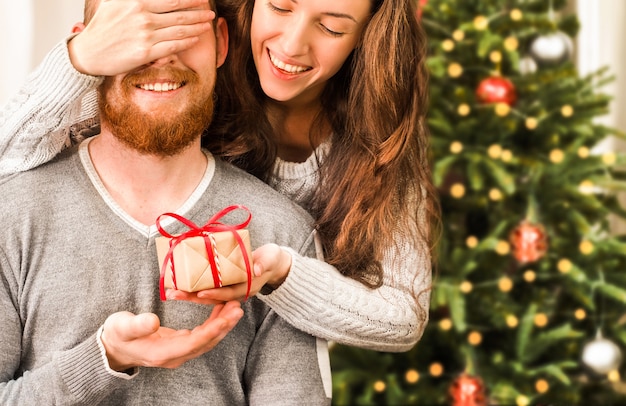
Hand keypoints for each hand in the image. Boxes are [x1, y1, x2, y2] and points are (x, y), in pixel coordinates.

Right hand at [69, 0, 215, 75]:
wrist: (89, 52)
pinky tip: (195, 38)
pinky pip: (173, 46)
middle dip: (198, 12)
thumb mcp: (114, 2)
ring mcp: (145, 35)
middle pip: (178, 13)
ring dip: (197, 26)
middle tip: (209, 11)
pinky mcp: (146, 52)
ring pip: (179, 30)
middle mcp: (142, 16)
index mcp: (136, 2)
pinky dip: (187, 41)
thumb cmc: (103, 27)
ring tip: (207, 23)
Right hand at [100, 300, 242, 370]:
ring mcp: (178, 352)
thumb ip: (137, 325)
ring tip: (235, 306)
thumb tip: (153, 321)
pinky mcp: (180, 344)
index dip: (212, 329)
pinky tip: (220, 309)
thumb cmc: (116, 335)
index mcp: (163, 353)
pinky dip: (213, 323)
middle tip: (238, 308)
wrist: (112, 348)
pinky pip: (202, 335)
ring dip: (222, 324)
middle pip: (206, 342)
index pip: (195, 342)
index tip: (227, 317)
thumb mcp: (122, 327)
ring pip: (206, 339)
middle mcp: (175, 355)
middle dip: (224, 326)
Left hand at [166, 244, 291, 303]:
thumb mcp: (271, 258)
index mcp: (247, 287)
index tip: (199, 293)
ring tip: (171, 291)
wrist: (275, 264)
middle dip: (193, 297)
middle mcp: (236, 292)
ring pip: (207, 295)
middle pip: (213, 298)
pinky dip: (194, 288)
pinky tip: (180, 284)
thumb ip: (264, 263)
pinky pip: (207, 288)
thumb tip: (256, 269)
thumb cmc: (272, 258)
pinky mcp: (225, 285)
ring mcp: (230, 289)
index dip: (214, 293)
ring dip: (189, 295)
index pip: (228, 293)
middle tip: (173, 294)